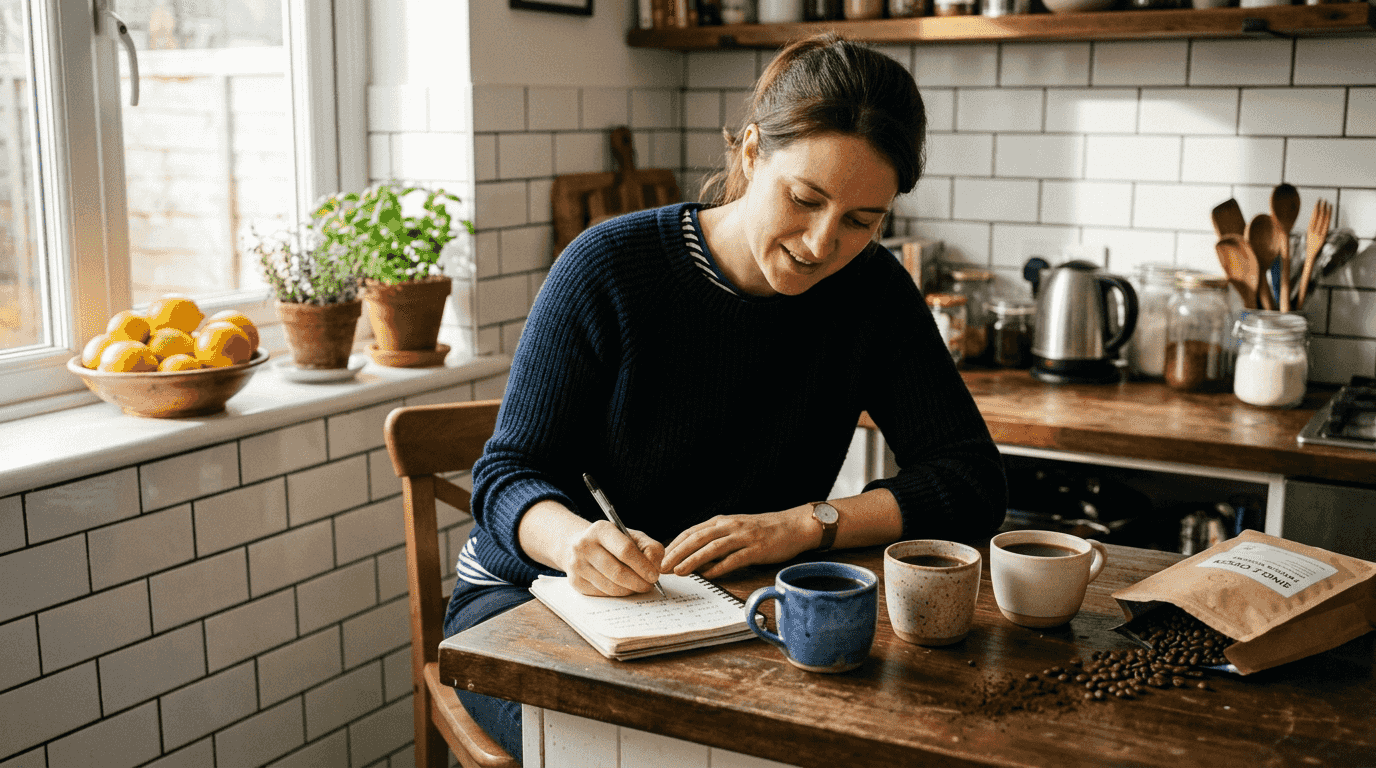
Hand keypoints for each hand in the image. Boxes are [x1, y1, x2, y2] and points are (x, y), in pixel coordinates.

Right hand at [558, 519, 665, 596]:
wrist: (581, 545)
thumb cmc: (614, 542)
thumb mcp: (633, 536)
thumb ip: (650, 547)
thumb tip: (655, 567)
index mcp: (600, 529)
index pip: (625, 550)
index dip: (643, 566)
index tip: (654, 576)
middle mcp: (584, 546)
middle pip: (617, 572)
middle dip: (638, 582)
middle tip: (649, 586)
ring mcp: (577, 565)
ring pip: (610, 586)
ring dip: (629, 590)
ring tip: (638, 586)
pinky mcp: (575, 581)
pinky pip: (603, 594)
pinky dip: (617, 594)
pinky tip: (623, 587)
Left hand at [661, 508, 812, 579]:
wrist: (793, 525)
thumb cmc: (763, 530)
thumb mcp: (735, 529)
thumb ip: (716, 540)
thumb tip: (694, 557)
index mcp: (722, 521)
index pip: (691, 532)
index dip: (674, 544)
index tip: (661, 557)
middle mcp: (730, 526)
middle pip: (697, 538)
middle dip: (677, 553)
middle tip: (662, 567)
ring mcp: (744, 537)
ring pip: (713, 547)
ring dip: (693, 559)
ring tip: (679, 571)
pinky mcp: (757, 549)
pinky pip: (735, 558)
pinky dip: (720, 567)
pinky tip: (709, 575)